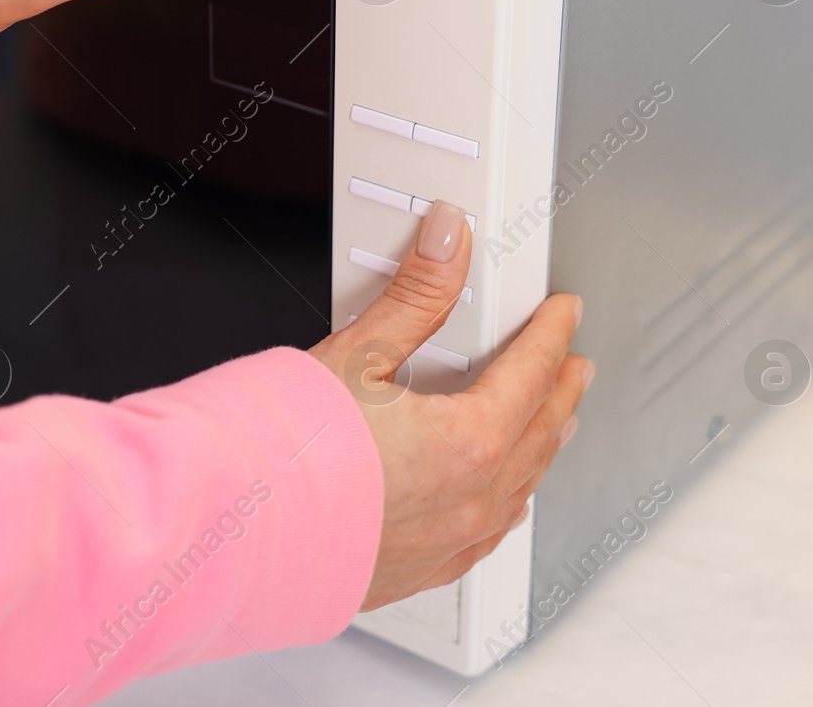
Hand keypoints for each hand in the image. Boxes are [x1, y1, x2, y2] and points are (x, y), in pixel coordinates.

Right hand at [308, 201, 591, 610]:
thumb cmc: (288, 452)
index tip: (562, 315)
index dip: (551, 334)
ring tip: (552, 425)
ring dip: (543, 448)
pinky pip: (489, 536)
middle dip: (561, 390)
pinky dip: (507, 504)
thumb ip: (416, 293)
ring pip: (522, 489)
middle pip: (542, 432)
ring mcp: (450, 543)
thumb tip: (449, 239)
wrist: (240, 532)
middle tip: (572, 363)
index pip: (532, 372)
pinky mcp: (421, 571)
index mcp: (468, 441)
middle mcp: (471, 499)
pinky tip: (500, 504)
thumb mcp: (358, 353)